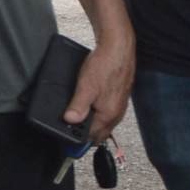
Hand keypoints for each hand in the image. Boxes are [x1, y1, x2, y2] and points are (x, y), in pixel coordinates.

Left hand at [63, 24, 134, 141]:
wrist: (118, 46)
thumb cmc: (106, 64)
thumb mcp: (85, 87)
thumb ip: (77, 107)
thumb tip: (69, 120)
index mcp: (108, 115)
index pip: (92, 137)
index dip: (79, 141)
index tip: (69, 143)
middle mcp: (116, 113)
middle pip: (100, 132)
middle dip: (86, 134)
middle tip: (72, 131)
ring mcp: (119, 105)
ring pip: (104, 122)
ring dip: (93, 124)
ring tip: (79, 119)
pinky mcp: (120, 95)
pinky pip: (108, 111)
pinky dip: (98, 113)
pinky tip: (91, 105)